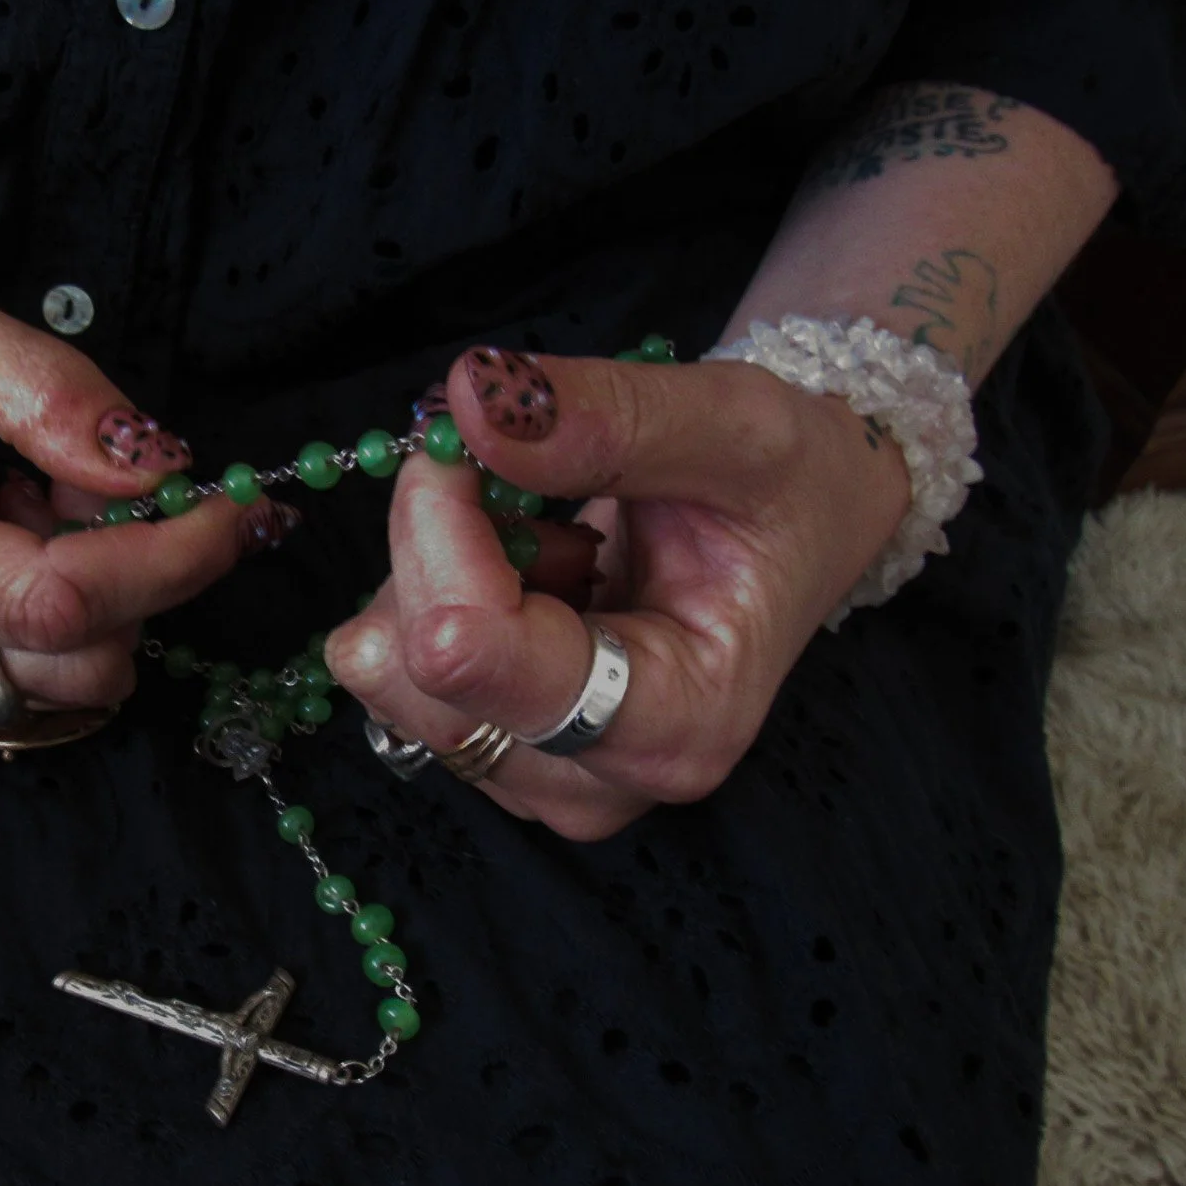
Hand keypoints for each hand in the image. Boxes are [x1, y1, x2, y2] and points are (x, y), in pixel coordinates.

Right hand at [0, 237, 290, 704]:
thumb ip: (50, 392)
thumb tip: (153, 473)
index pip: (50, 602)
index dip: (164, 563)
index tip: (232, 510)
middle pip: (75, 662)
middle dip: (138, 576)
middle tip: (123, 484)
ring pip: (75, 676)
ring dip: (105, 590)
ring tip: (47, 497)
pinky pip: (50, 670)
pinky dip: (74, 608)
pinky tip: (23, 536)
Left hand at [326, 344, 910, 840]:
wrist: (798, 524)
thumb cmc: (789, 487)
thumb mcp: (736, 425)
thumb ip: (609, 417)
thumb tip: (471, 403)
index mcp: (676, 724)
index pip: (479, 664)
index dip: (441, 540)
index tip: (461, 441)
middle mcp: (595, 781)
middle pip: (417, 669)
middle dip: (433, 538)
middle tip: (505, 454)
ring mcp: (532, 774)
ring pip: (387, 665)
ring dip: (432, 561)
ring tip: (549, 529)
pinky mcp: (487, 743)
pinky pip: (389, 659)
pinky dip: (431, 582)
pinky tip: (526, 564)